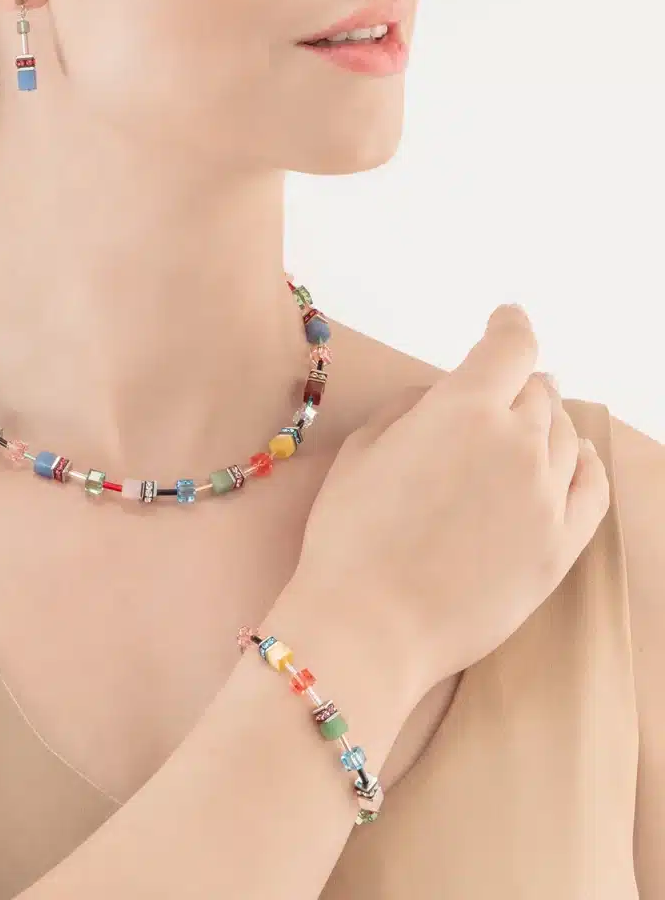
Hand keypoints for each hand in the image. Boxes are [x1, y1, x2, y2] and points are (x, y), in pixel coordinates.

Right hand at [291, 303, 609, 700]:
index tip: (504, 319)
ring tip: (516, 432)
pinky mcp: (561, 545)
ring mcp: (547, 496)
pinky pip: (592, 485)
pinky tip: (564, 461)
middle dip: (513, 384)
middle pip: (537, 390)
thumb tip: (443, 398)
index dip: (508, 324)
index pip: (511, 346)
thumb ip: (411, 408)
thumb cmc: (350, 535)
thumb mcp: (361, 451)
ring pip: (563, 434)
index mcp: (464, 409)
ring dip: (541, 422)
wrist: (370, 624)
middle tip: (490, 396)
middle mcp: (518, 442)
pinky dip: (579, 462)